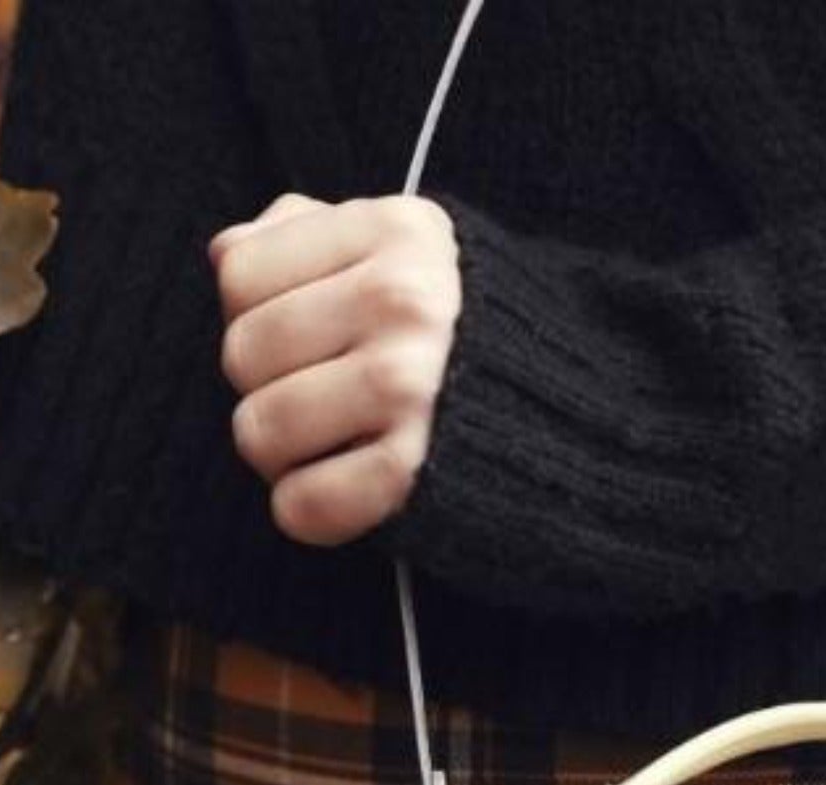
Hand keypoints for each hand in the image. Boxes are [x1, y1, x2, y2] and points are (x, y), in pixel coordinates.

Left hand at [209, 192, 460, 545]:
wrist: (597, 425)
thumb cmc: (486, 342)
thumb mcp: (417, 256)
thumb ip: (318, 236)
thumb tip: (227, 251)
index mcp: (398, 233)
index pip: (240, 272)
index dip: (257, 313)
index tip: (312, 338)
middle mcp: (404, 301)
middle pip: (244, 352)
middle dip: (266, 389)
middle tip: (320, 405)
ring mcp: (413, 386)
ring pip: (261, 428)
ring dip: (281, 457)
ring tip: (328, 450)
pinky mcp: (418, 469)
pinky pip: (304, 503)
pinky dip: (307, 511)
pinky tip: (342, 495)